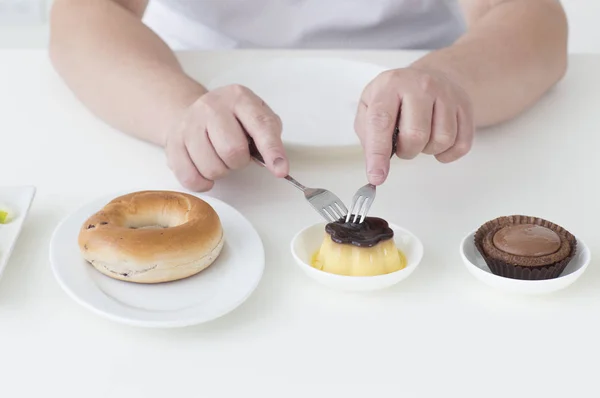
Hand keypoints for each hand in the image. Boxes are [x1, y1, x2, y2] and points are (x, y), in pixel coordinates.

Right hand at [165, 84, 288, 190]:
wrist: (192, 112)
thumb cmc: (232, 120)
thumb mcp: (256, 116)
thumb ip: (269, 136)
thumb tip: (277, 164)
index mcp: (239, 97)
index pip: (261, 125)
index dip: (272, 151)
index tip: (281, 170)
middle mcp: (212, 106)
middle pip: (233, 151)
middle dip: (240, 162)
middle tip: (236, 155)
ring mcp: (189, 123)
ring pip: (212, 168)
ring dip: (222, 171)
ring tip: (219, 158)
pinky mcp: (173, 143)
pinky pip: (190, 177)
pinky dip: (203, 182)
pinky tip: (205, 171)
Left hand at [354, 67, 474, 184]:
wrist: (430, 75)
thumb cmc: (396, 96)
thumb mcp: (369, 105)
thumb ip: (368, 134)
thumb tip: (375, 165)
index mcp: (391, 85)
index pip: (381, 122)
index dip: (378, 153)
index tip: (376, 176)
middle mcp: (421, 86)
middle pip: (416, 135)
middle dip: (406, 151)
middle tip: (402, 144)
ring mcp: (447, 95)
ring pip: (442, 140)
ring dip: (428, 150)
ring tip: (421, 137)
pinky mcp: (465, 107)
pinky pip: (461, 145)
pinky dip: (447, 153)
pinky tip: (436, 142)